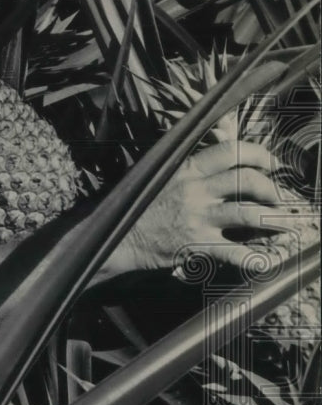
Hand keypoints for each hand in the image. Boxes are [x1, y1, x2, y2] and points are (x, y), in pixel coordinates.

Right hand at [119, 141, 287, 272]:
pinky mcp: (196, 245)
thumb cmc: (136, 206)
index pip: (230, 152)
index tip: (271, 163)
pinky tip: (267, 261)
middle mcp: (195, 191)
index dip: (259, 155)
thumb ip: (188, 163)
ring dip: (274, 220)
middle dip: (272, 189)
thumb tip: (219, 144)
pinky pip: (234, 252)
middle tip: (279, 198)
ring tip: (287, 225)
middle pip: (247, 181)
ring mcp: (197, 219)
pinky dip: (255, 258)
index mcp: (186, 170)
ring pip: (248, 214)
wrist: (117, 238)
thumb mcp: (157, 174)